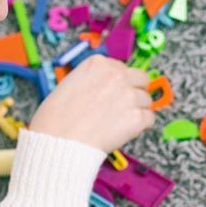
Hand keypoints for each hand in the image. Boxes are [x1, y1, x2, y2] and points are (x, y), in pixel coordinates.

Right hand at [28, 56, 154, 152]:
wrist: (58, 142)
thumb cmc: (56, 119)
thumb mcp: (70, 83)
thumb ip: (93, 80)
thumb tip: (107, 86)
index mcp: (99, 64)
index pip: (122, 68)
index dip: (119, 83)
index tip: (113, 94)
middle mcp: (117, 76)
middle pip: (141, 79)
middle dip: (134, 91)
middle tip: (122, 107)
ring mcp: (129, 96)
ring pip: (146, 100)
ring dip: (136, 110)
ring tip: (117, 122)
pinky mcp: (137, 117)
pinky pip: (149, 119)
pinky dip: (140, 126)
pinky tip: (124, 131)